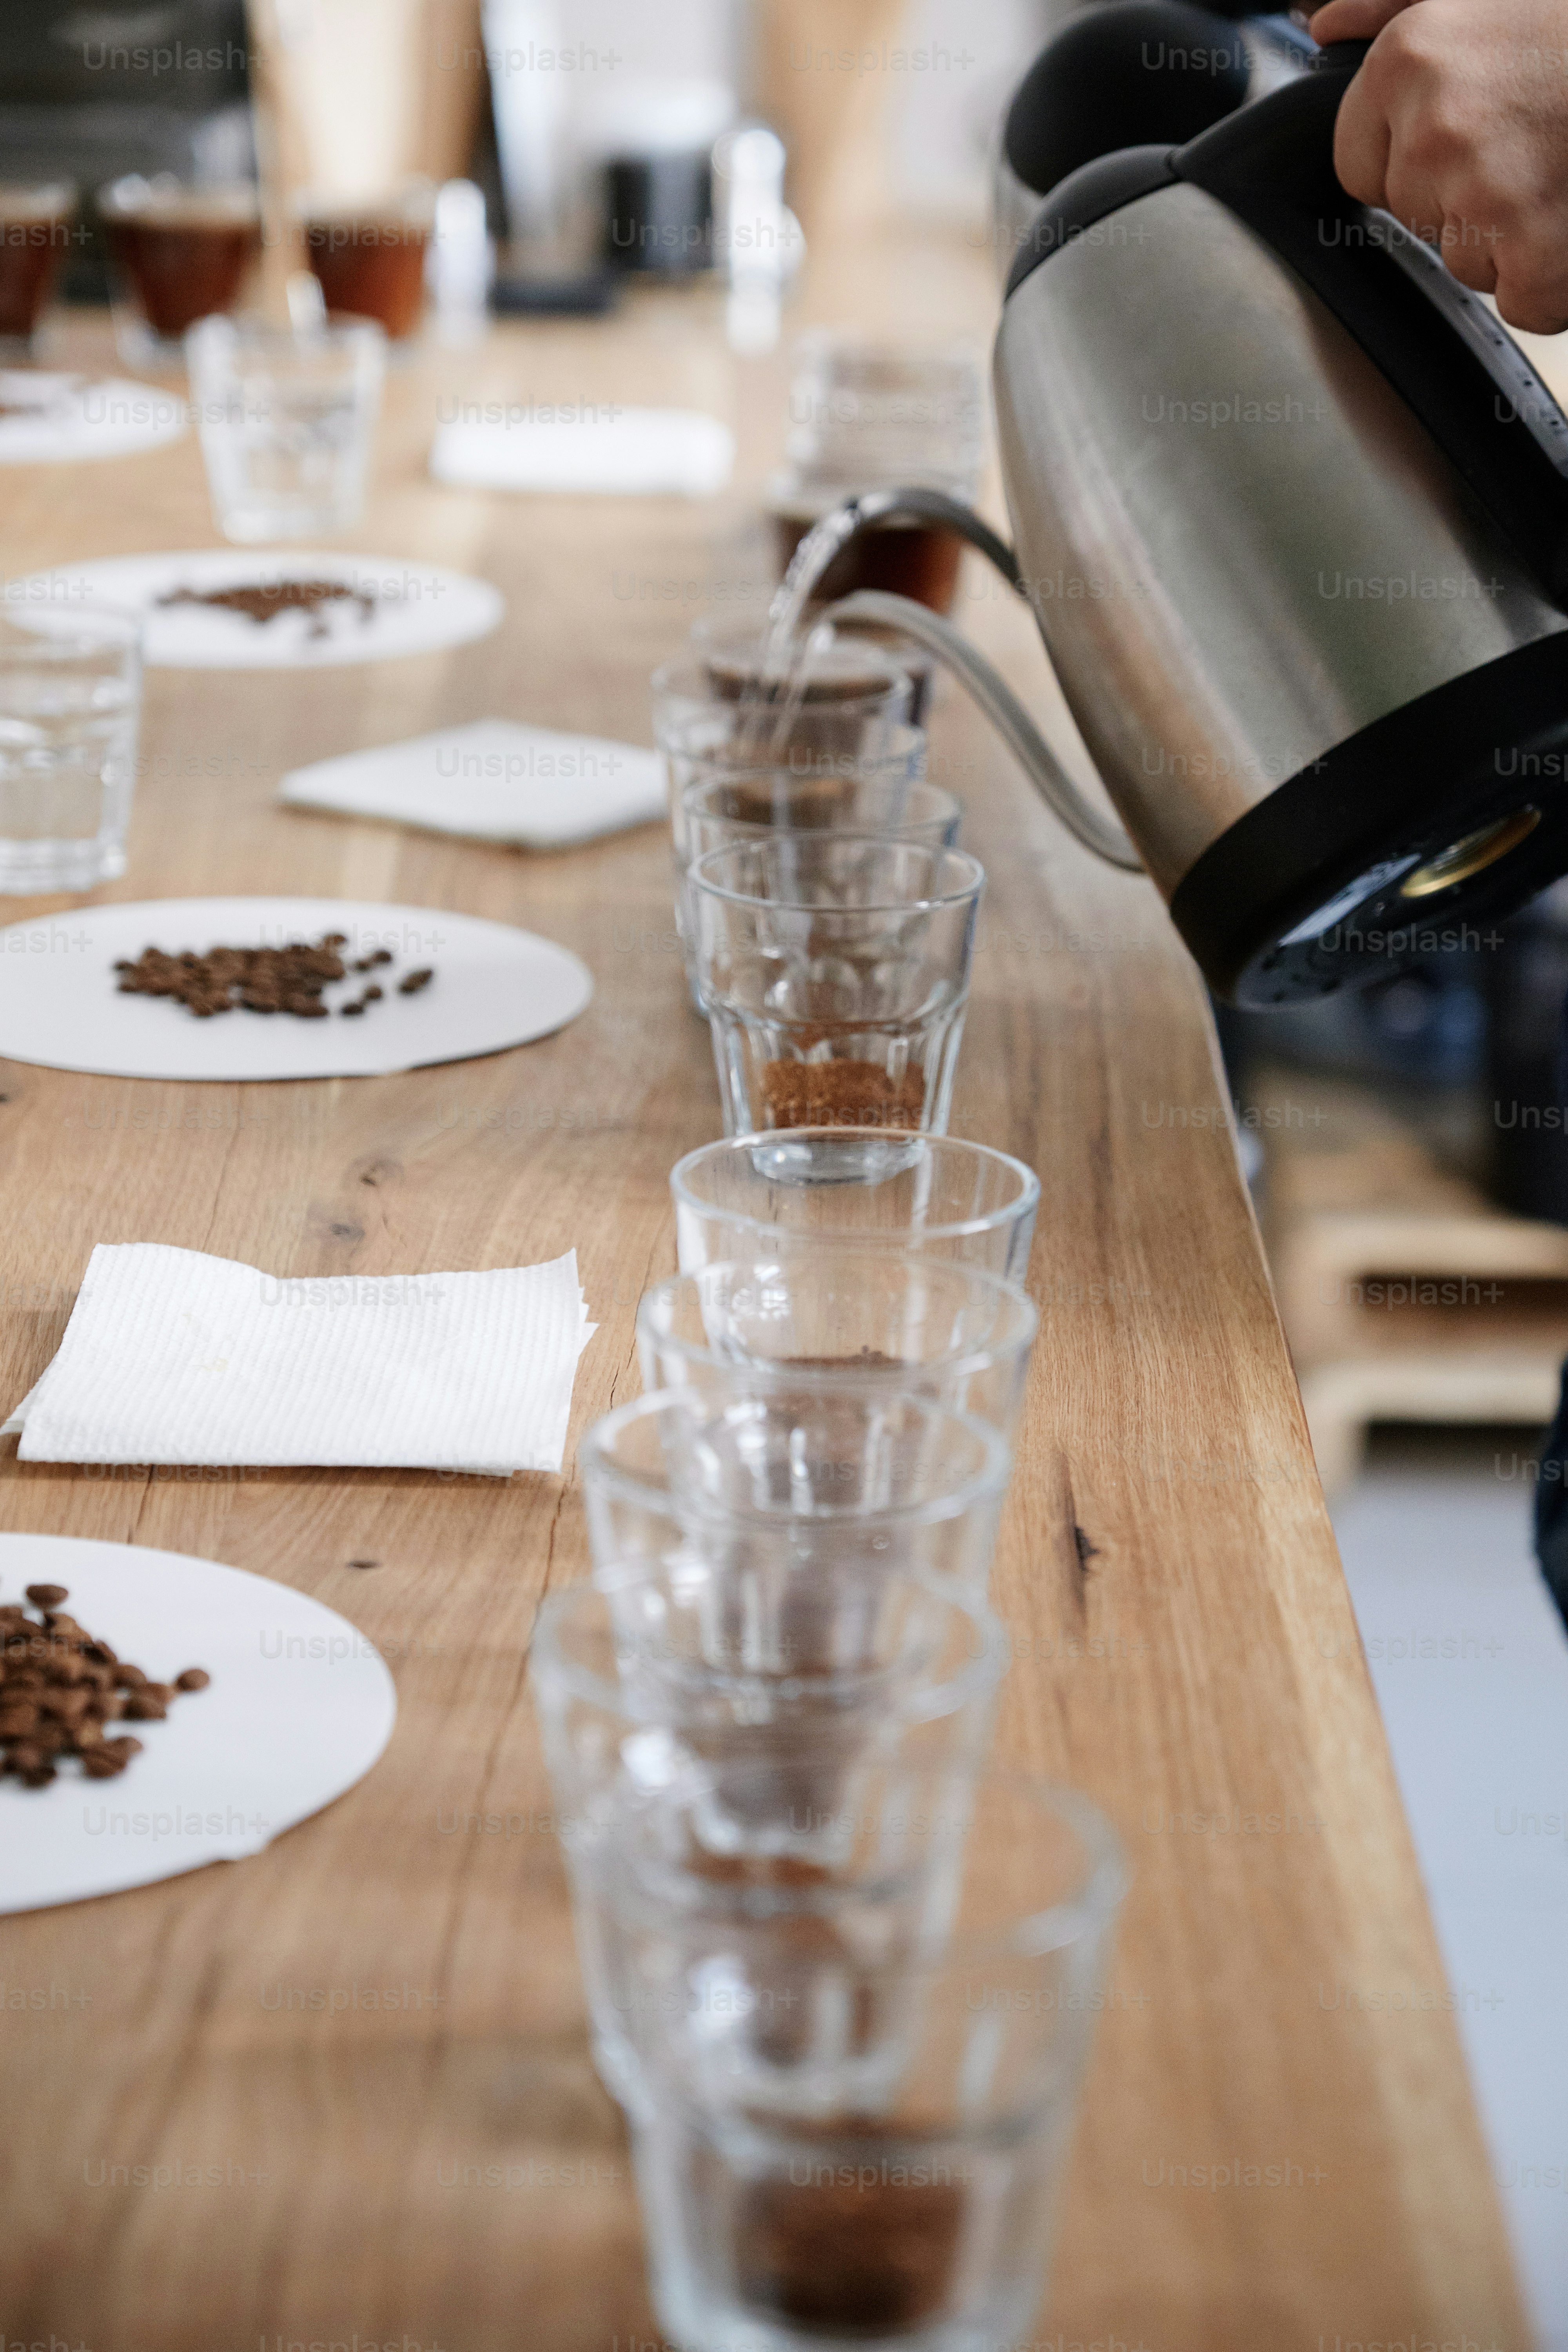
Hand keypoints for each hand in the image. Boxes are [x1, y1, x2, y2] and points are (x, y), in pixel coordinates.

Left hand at [1306, 0, 1567, 333]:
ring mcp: (1485, 193)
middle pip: (1419, 215)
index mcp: (1410, 58)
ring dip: (1519, 232)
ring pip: (1468, 261)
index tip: (1476, 133)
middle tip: (1541, 139)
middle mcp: (1435, 126)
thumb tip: (1326, 26)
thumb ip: (1394, 5)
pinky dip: (1559, 279)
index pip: (1361, 163)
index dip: (1418, 159)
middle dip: (1472, 194)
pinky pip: (1525, 302)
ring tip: (1566, 166)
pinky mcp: (1535, 251)